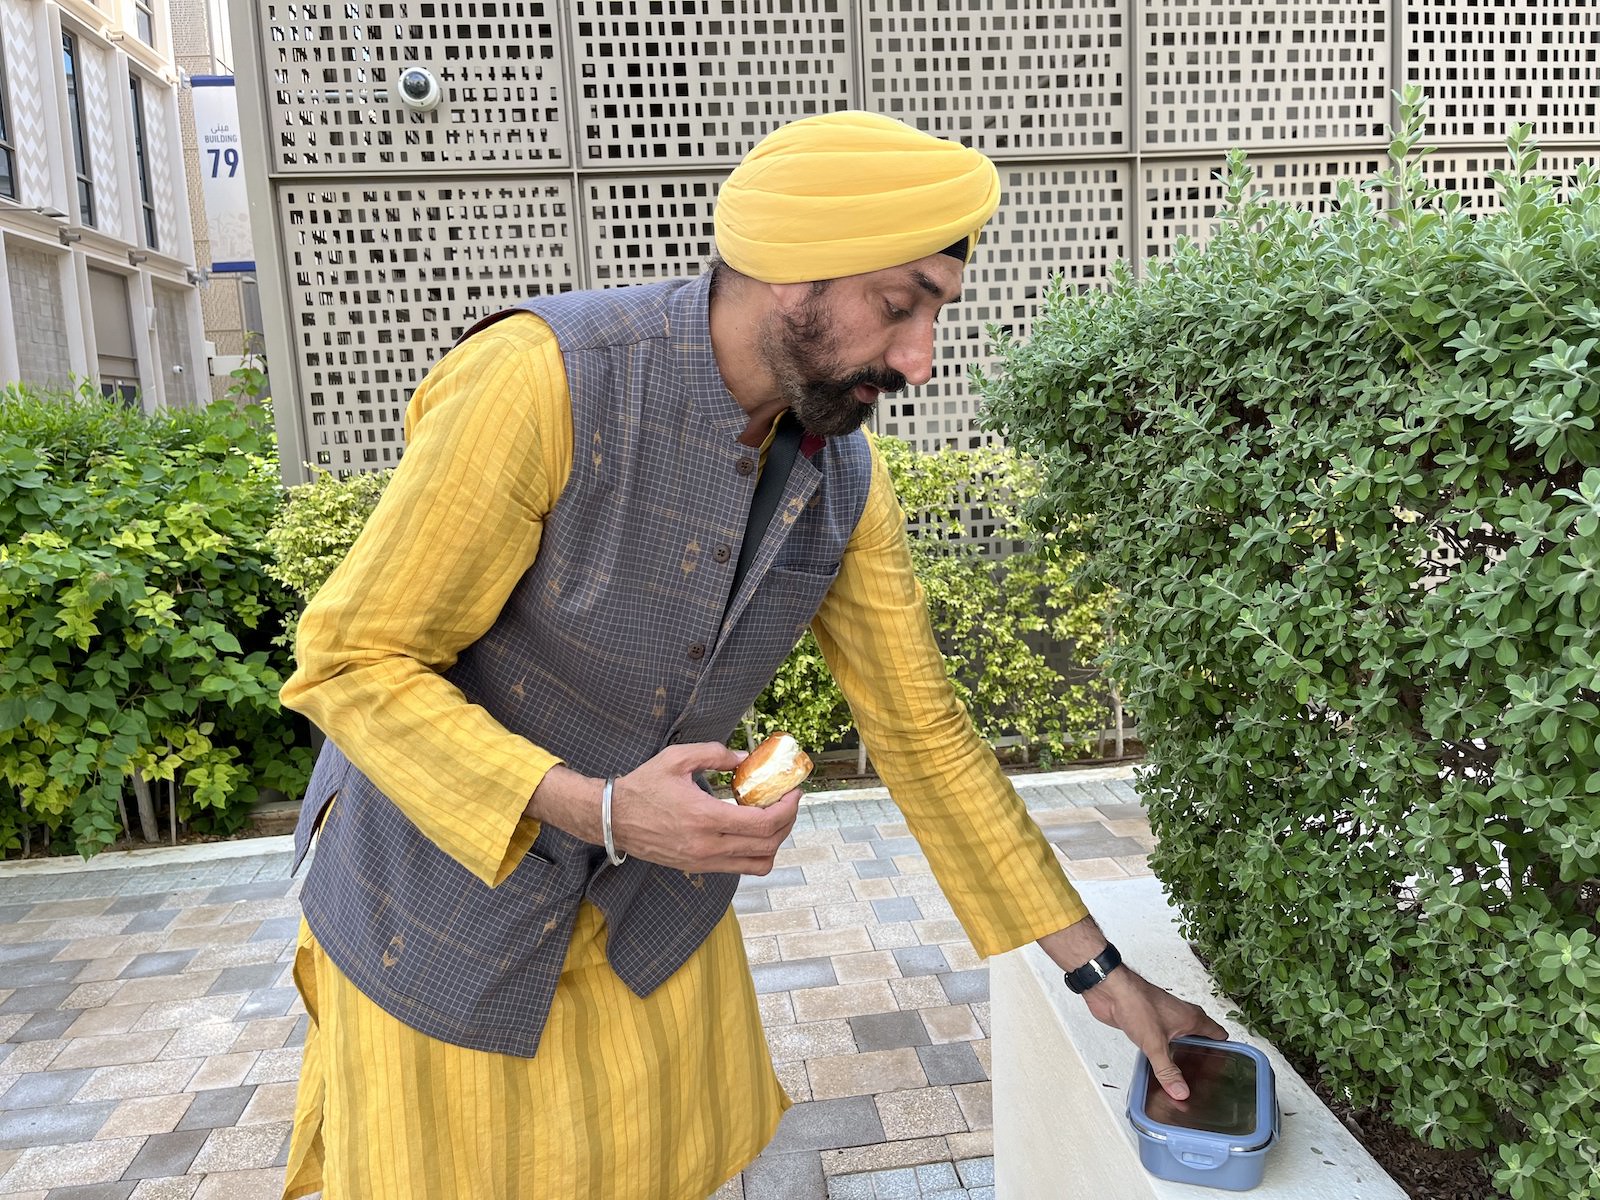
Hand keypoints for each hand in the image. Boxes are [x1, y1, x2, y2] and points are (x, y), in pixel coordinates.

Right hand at [528, 742, 800, 874]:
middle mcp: (708, 846)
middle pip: (768, 845)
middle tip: (788, 802)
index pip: (764, 823)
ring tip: (772, 818)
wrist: (612, 818)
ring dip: (774, 842)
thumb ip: (715, 755)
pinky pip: (739, 868)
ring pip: (758, 863)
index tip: (794, 792)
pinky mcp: (697, 867)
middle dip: (787, 822)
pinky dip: (755, 853)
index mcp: (706, 818)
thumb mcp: (678, 758)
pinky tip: (750, 830)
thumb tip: (746, 758)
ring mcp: (703, 861)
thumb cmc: (643, 786)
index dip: (787, 809)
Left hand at [1081, 967, 1226, 1100]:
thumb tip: (1181, 1092)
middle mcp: (1182, 1018)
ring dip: (1183, 1059)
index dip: (1225, 1053)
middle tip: (1206, 1083)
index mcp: (1192, 1018)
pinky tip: (1162, 1070)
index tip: (1225, 1071)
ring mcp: (1165, 1022)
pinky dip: (1166, 1057)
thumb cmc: (1136, 1003)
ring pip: (1182, 1043)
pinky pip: (1164, 1045)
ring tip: (1186, 1081)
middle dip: (1203, 1060)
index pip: (1219, 1036)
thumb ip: (1168, 1070)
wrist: (1110, 990)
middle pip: (1202, 1041)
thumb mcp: (1155, 1043)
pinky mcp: (1148, 1026)